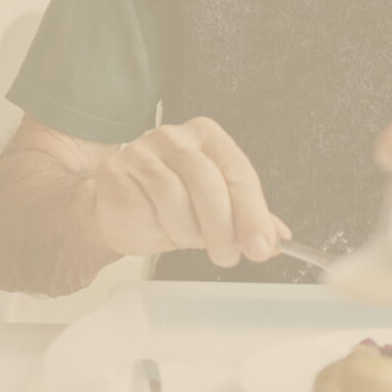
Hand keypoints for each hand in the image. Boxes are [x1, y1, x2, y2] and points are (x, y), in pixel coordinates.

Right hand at [82, 117, 290, 267]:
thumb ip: (247, 219)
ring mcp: (140, 151)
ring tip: (187, 239)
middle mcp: (173, 136)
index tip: (260, 247)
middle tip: (226, 256)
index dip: (252, 213)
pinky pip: (144, 208)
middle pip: (207, 182)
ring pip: (174, 198)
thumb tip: (278, 238)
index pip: (237, 171)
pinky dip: (157, 228)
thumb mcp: (217, 211)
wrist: (119, 210)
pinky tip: (157, 228)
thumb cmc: (171, 207)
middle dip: (222, 227)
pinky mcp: (114, 172)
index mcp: (206, 136)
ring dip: (187, 231)